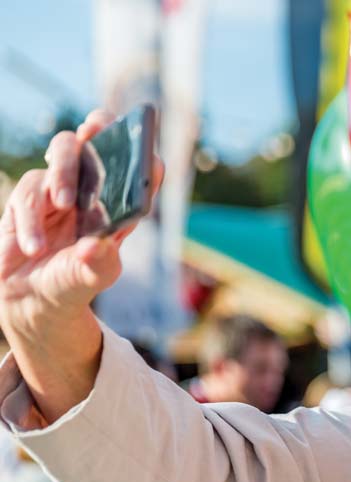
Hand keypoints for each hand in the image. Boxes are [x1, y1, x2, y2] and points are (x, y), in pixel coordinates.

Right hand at [0, 110, 161, 337]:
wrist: (31, 299)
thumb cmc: (72, 284)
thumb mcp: (91, 278)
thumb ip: (96, 262)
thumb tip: (94, 245)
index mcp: (117, 207)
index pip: (136, 172)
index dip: (141, 150)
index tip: (141, 139)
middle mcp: (89, 192)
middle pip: (94, 147)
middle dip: (96, 133)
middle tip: (93, 131)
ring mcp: (57, 192)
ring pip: (59, 158)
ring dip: (61, 179)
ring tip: (61, 206)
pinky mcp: (27, 200)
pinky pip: (28, 192)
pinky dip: (30, 220)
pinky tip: (33, 247)